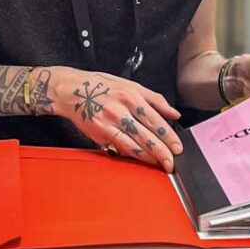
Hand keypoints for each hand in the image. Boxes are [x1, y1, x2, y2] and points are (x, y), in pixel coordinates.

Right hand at [49, 66, 182, 171]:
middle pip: (146, 135)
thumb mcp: (130, 84)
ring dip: (148, 157)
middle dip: (161, 151)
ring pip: (133, 144)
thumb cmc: (101, 86)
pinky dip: (132, 155)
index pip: (155, 120)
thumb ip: (155, 99)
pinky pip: (119, 147)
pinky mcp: (99, 133)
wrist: (72, 90)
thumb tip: (173, 113)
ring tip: (160, 164)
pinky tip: (141, 159)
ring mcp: (109, 123)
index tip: (177, 147)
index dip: (168, 136)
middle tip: (171, 162)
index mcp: (130, 96)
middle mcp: (120, 110)